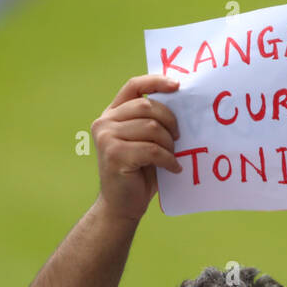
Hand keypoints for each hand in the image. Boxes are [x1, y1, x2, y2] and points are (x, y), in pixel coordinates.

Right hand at [91, 74, 181, 221]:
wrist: (121, 205)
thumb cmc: (139, 172)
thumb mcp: (144, 141)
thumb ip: (152, 121)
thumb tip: (182, 101)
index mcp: (112, 114)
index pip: (134, 86)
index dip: (156, 81)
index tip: (178, 85)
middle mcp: (105, 122)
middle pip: (147, 106)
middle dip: (170, 122)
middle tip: (178, 139)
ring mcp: (106, 137)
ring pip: (152, 127)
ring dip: (169, 144)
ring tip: (172, 156)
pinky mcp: (114, 154)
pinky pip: (152, 150)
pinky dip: (169, 160)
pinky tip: (174, 168)